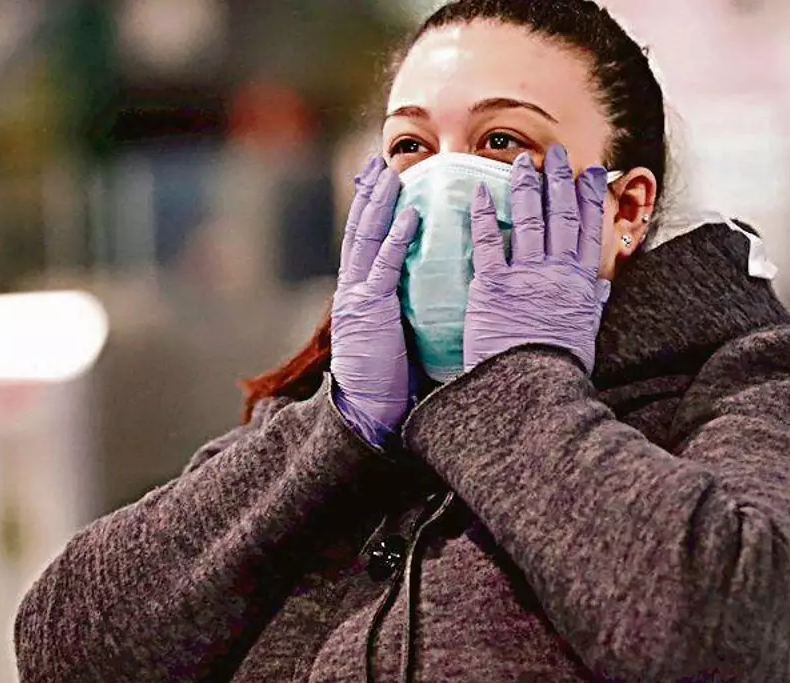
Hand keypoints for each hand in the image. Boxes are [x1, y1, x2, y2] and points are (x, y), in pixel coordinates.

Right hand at [331, 155, 420, 446]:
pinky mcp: (370, 312)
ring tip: (390, 173)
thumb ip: (407, 308)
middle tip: (379, 161)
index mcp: (360, 294)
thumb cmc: (390, 382)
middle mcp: (353, 289)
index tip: (381, 180)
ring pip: (366, 238)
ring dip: (379, 203)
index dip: (371, 209)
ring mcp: (358, 298)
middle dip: (369, 193)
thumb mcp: (398, 335)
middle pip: (360, 229)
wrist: (368, 414)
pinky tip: (409, 215)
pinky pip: (383, 267)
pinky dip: (395, 238)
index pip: (365, 241)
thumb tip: (436, 289)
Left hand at [464, 146, 610, 373]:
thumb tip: (602, 285)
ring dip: (527, 188)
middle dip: (560, 180)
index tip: (593, 173)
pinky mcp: (492, 287)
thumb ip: (591, 305)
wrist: (527, 388)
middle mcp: (556, 273)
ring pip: (530, 221)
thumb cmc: (555, 368)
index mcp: (581, 284)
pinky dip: (486, 216)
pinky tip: (483, 193)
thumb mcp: (584, 334)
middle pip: (561, 216)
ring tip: (522, 162)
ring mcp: (525, 277)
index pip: (589, 230)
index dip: (591, 197)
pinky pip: (488, 244)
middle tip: (556, 155)